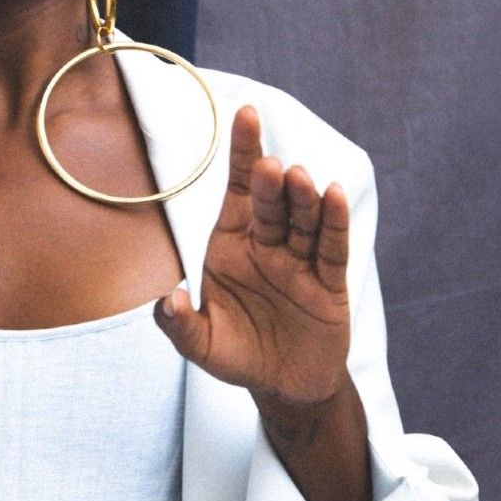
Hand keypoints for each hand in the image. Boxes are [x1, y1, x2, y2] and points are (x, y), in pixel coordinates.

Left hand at [153, 105, 351, 407]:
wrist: (284, 387)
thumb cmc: (238, 355)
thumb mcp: (201, 345)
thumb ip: (179, 325)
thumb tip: (166, 299)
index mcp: (231, 245)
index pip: (237, 190)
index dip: (242, 153)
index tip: (246, 114)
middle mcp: (266, 244)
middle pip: (270, 203)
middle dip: (270, 183)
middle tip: (271, 166)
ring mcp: (299, 261)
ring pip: (303, 220)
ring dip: (303, 198)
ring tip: (300, 179)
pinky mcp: (328, 283)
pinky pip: (331, 249)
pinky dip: (334, 222)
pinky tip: (333, 195)